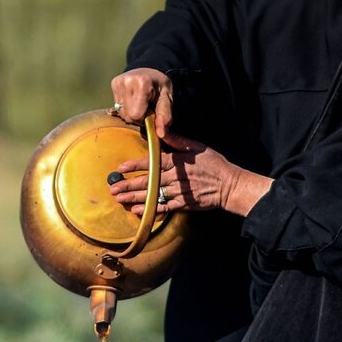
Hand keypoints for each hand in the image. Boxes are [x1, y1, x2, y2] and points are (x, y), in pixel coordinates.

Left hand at [109, 131, 272, 217]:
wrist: (229, 185)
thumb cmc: (214, 164)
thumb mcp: (197, 147)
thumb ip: (178, 140)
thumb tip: (162, 129)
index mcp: (176, 162)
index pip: (151, 163)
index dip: (134, 165)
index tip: (120, 167)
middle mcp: (174, 177)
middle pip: (147, 181)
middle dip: (128, 184)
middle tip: (113, 188)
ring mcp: (178, 192)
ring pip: (152, 195)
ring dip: (134, 197)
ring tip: (119, 199)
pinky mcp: (183, 204)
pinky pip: (163, 207)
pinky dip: (150, 209)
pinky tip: (137, 211)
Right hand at [110, 68, 172, 137]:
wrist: (152, 68)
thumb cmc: (161, 85)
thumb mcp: (167, 99)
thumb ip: (164, 116)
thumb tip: (160, 134)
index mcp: (142, 84)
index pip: (136, 115)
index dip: (144, 118)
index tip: (151, 111)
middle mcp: (127, 81)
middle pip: (127, 115)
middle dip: (137, 116)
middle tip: (146, 107)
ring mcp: (118, 82)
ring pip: (121, 112)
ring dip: (131, 112)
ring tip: (140, 102)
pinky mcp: (114, 83)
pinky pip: (118, 105)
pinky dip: (126, 106)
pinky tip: (133, 98)